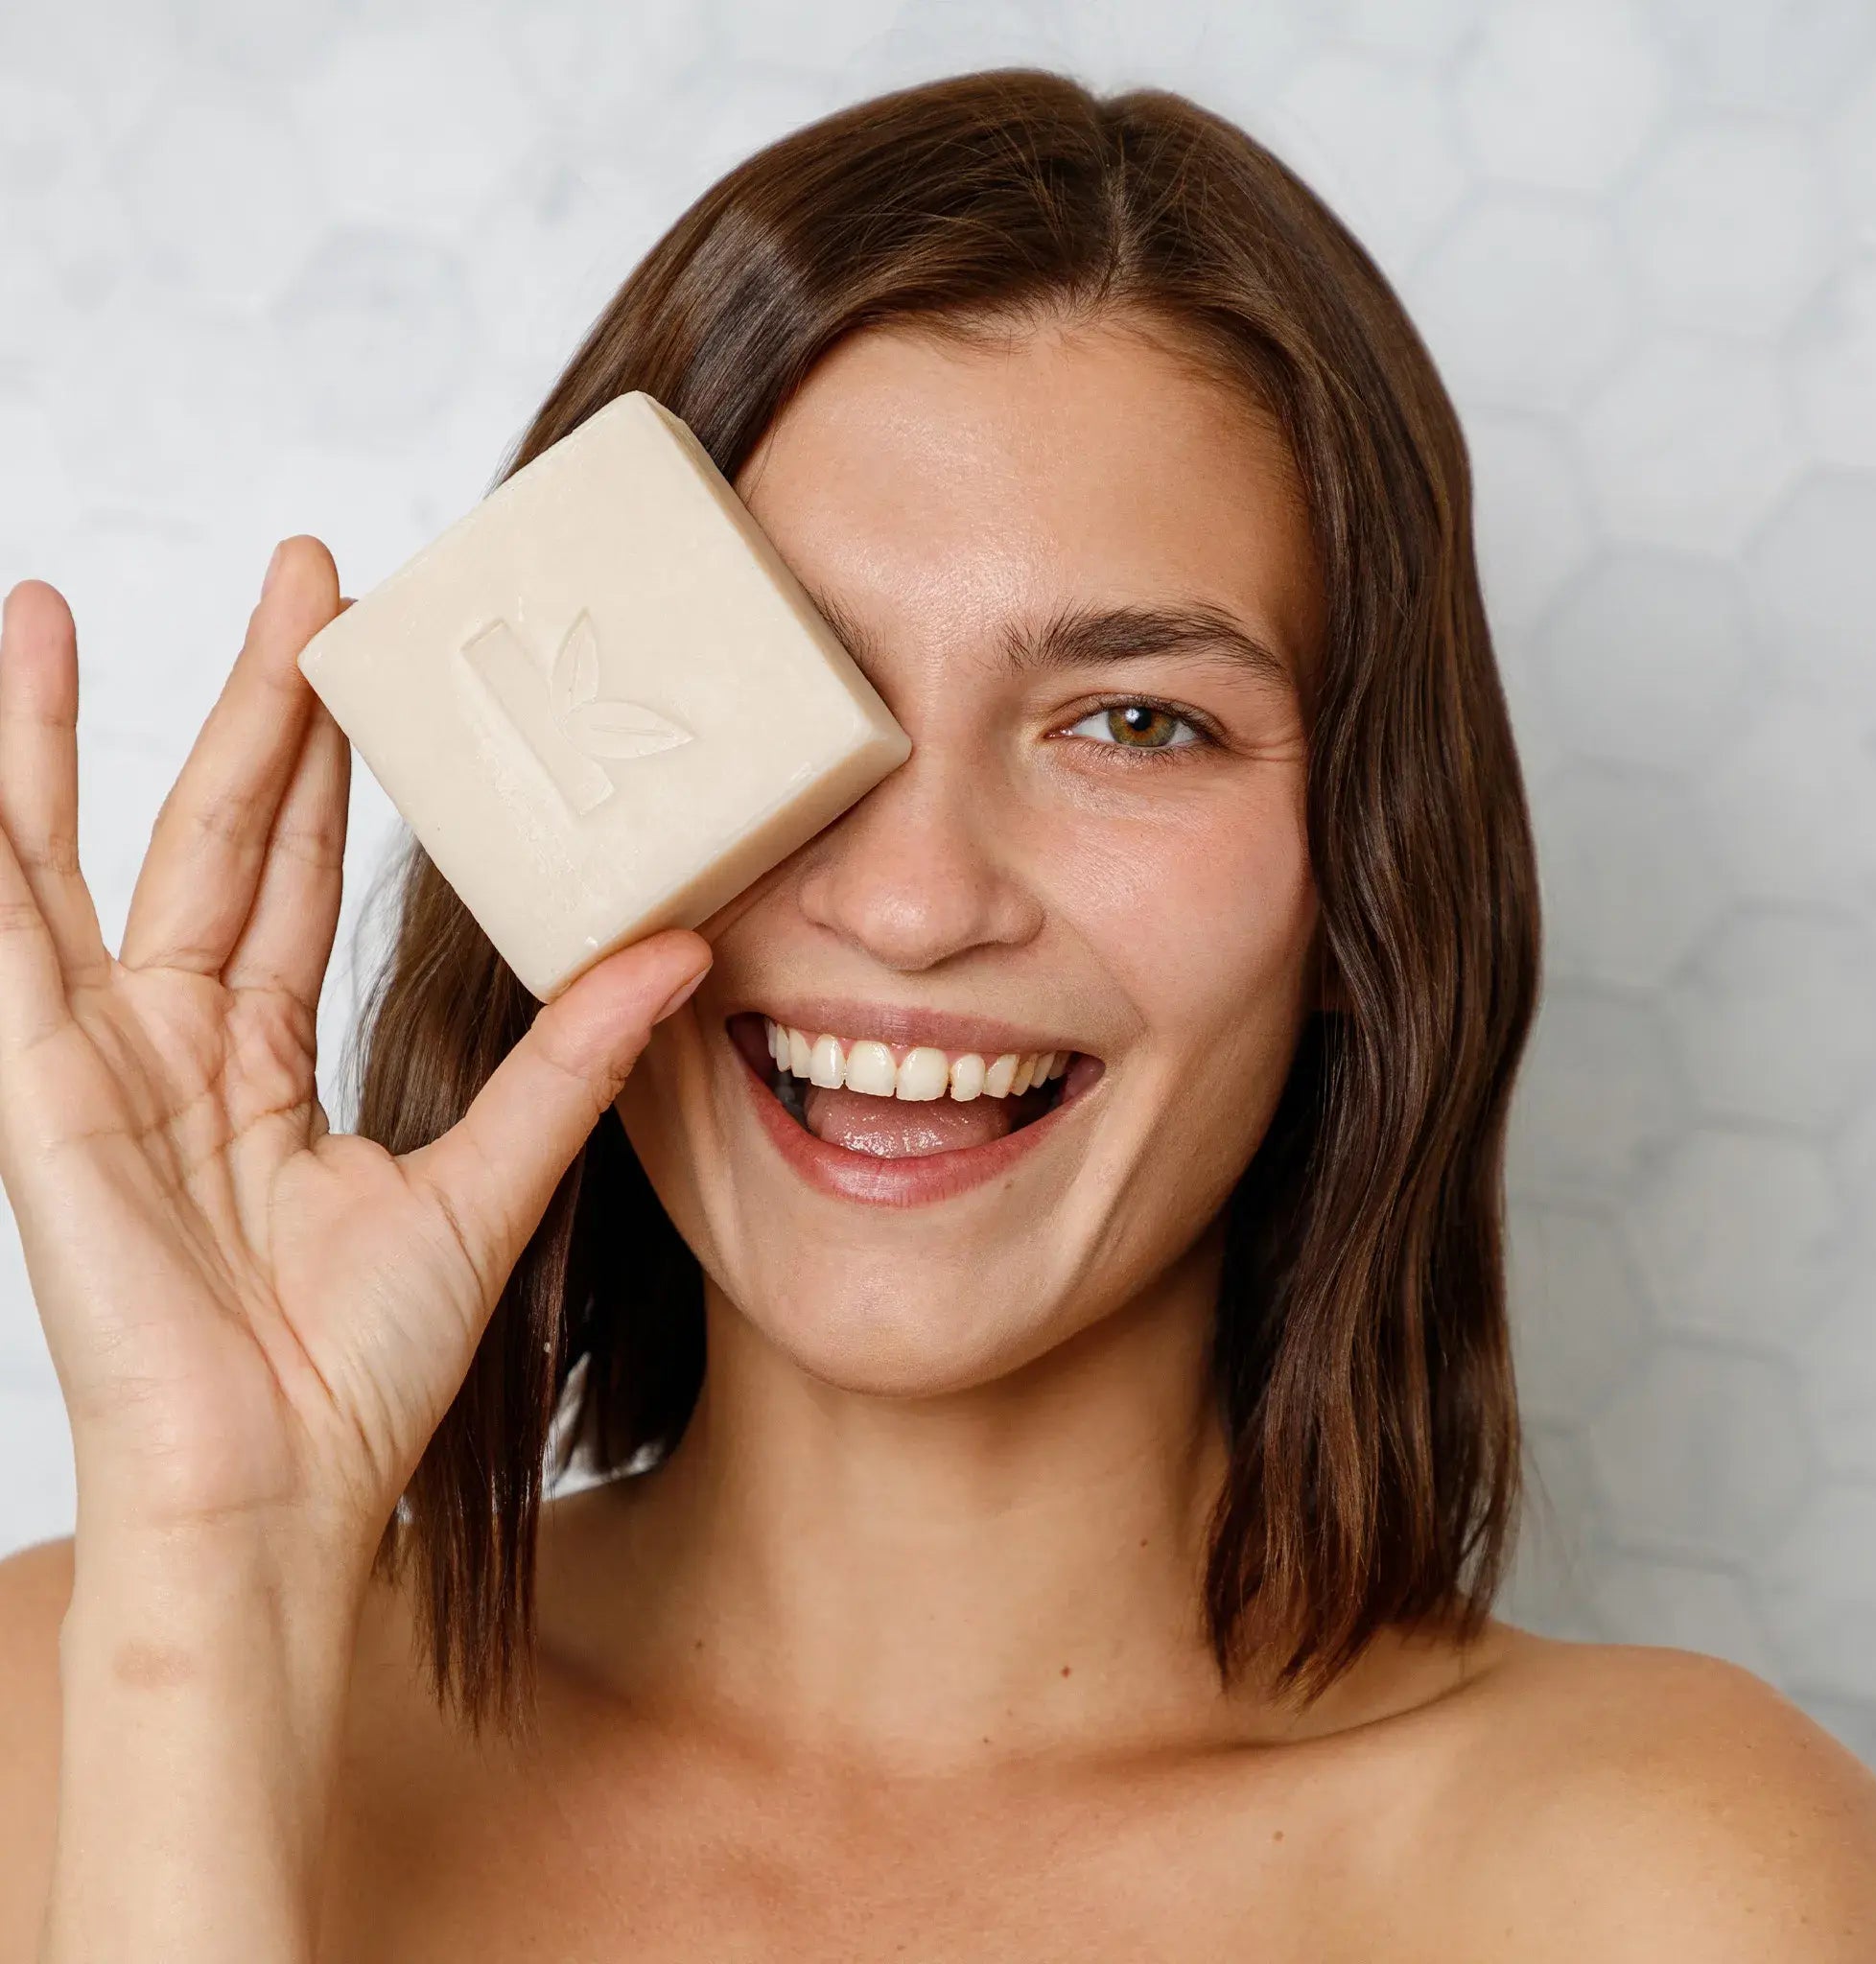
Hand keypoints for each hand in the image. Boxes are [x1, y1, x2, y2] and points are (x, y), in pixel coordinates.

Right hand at [0, 538, 710, 1568]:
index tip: (364, 652)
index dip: (326, 762)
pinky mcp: (39, 1091)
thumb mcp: (487, 1183)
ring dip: (63, 729)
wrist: (273, 1492)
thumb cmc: (358, 1371)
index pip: (295, 873)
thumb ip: (573, 1059)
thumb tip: (683, 950)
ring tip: (45, 603)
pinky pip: (4, 935)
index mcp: (264, 1062)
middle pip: (213, 833)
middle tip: (302, 571)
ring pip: (78, 856)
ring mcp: (94, 1061)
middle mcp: (176, 1043)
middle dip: (252, 700)